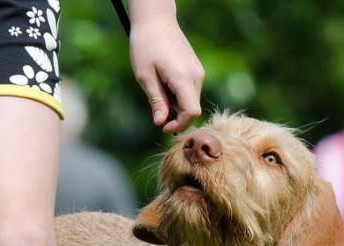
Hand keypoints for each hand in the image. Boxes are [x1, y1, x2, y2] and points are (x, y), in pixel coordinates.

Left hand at [129, 18, 204, 132]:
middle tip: (156, 113)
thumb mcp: (145, 76)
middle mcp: (196, 76)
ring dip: (177, 105)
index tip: (162, 127)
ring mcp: (198, 71)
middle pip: (192, 108)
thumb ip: (156, 101)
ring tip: (158, 93)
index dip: (179, 124)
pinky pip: (191, 90)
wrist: (156, 20)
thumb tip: (160, 123)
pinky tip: (164, 86)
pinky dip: (179, 95)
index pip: (192, 112)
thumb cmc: (146, 45)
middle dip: (176, 117)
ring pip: (192, 99)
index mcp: (183, 78)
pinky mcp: (196, 68)